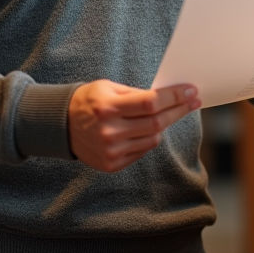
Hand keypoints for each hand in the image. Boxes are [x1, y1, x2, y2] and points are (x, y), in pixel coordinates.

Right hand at [68, 80, 200, 172]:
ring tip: (165, 114)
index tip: (191, 91)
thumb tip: (167, 96)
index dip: (175, 97)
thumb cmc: (88, 101)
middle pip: (157, 122)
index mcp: (108, 108)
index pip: (151, 102)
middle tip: (193, 101)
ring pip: (153, 139)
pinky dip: (148, 139)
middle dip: (179, 110)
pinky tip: (144, 129)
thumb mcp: (107, 88)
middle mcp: (109, 132)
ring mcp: (111, 151)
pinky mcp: (112, 164)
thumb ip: (136, 94)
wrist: (60, 126)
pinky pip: (142, 151)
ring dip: (163, 125)